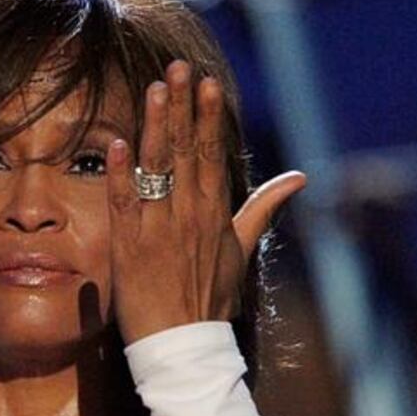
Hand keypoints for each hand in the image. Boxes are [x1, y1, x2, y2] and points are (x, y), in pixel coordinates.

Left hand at [106, 61, 306, 343]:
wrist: (184, 345)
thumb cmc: (210, 298)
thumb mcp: (242, 251)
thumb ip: (264, 209)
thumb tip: (298, 178)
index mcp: (216, 214)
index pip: (212, 154)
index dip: (208, 116)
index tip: (205, 83)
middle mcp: (189, 215)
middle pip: (187, 152)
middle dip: (183, 108)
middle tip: (177, 69)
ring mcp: (158, 229)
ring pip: (157, 169)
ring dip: (157, 127)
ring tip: (156, 90)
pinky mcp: (128, 247)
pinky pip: (124, 204)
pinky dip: (121, 174)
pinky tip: (118, 144)